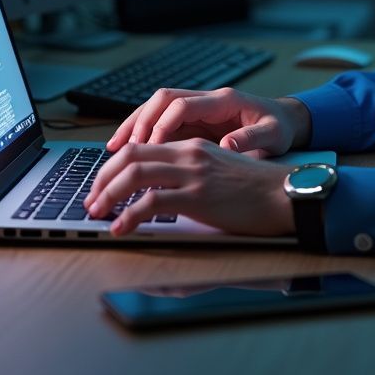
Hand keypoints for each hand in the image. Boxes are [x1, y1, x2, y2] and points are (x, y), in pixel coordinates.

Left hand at [83, 138, 295, 236]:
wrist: (284, 194)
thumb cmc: (255, 190)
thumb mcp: (218, 172)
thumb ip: (190, 175)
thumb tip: (160, 193)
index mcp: (192, 146)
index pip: (141, 146)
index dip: (114, 165)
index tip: (101, 184)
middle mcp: (189, 154)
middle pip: (130, 156)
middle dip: (102, 178)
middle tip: (90, 200)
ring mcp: (193, 174)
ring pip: (135, 174)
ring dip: (108, 194)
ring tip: (97, 213)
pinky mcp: (198, 196)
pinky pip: (152, 203)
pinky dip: (129, 216)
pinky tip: (121, 228)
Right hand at [106, 87, 309, 156]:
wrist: (284, 120)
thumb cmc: (278, 128)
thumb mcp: (272, 136)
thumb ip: (251, 140)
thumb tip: (228, 146)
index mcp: (224, 101)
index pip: (183, 105)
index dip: (164, 124)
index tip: (152, 147)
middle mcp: (206, 99)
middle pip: (163, 100)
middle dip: (140, 121)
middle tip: (125, 149)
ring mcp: (197, 108)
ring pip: (156, 108)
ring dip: (134, 125)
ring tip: (114, 148)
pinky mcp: (192, 120)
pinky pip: (160, 122)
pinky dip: (142, 133)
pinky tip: (127, 149)